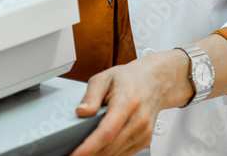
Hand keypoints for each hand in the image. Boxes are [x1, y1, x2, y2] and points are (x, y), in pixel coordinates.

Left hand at [69, 50, 190, 155]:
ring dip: (98, 155)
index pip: (106, 132)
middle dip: (89, 153)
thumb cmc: (129, 79)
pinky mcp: (145, 140)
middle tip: (72, 153)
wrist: (155, 81)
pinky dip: (109, 153)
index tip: (75, 154)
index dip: (89, 147)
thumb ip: (91, 95)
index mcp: (127, 102)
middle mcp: (138, 119)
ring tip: (82, 150)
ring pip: (115, 152)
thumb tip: (81, 112)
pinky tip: (98, 148)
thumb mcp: (105, 77)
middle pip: (110, 146)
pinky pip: (123, 153)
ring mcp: (143, 132)